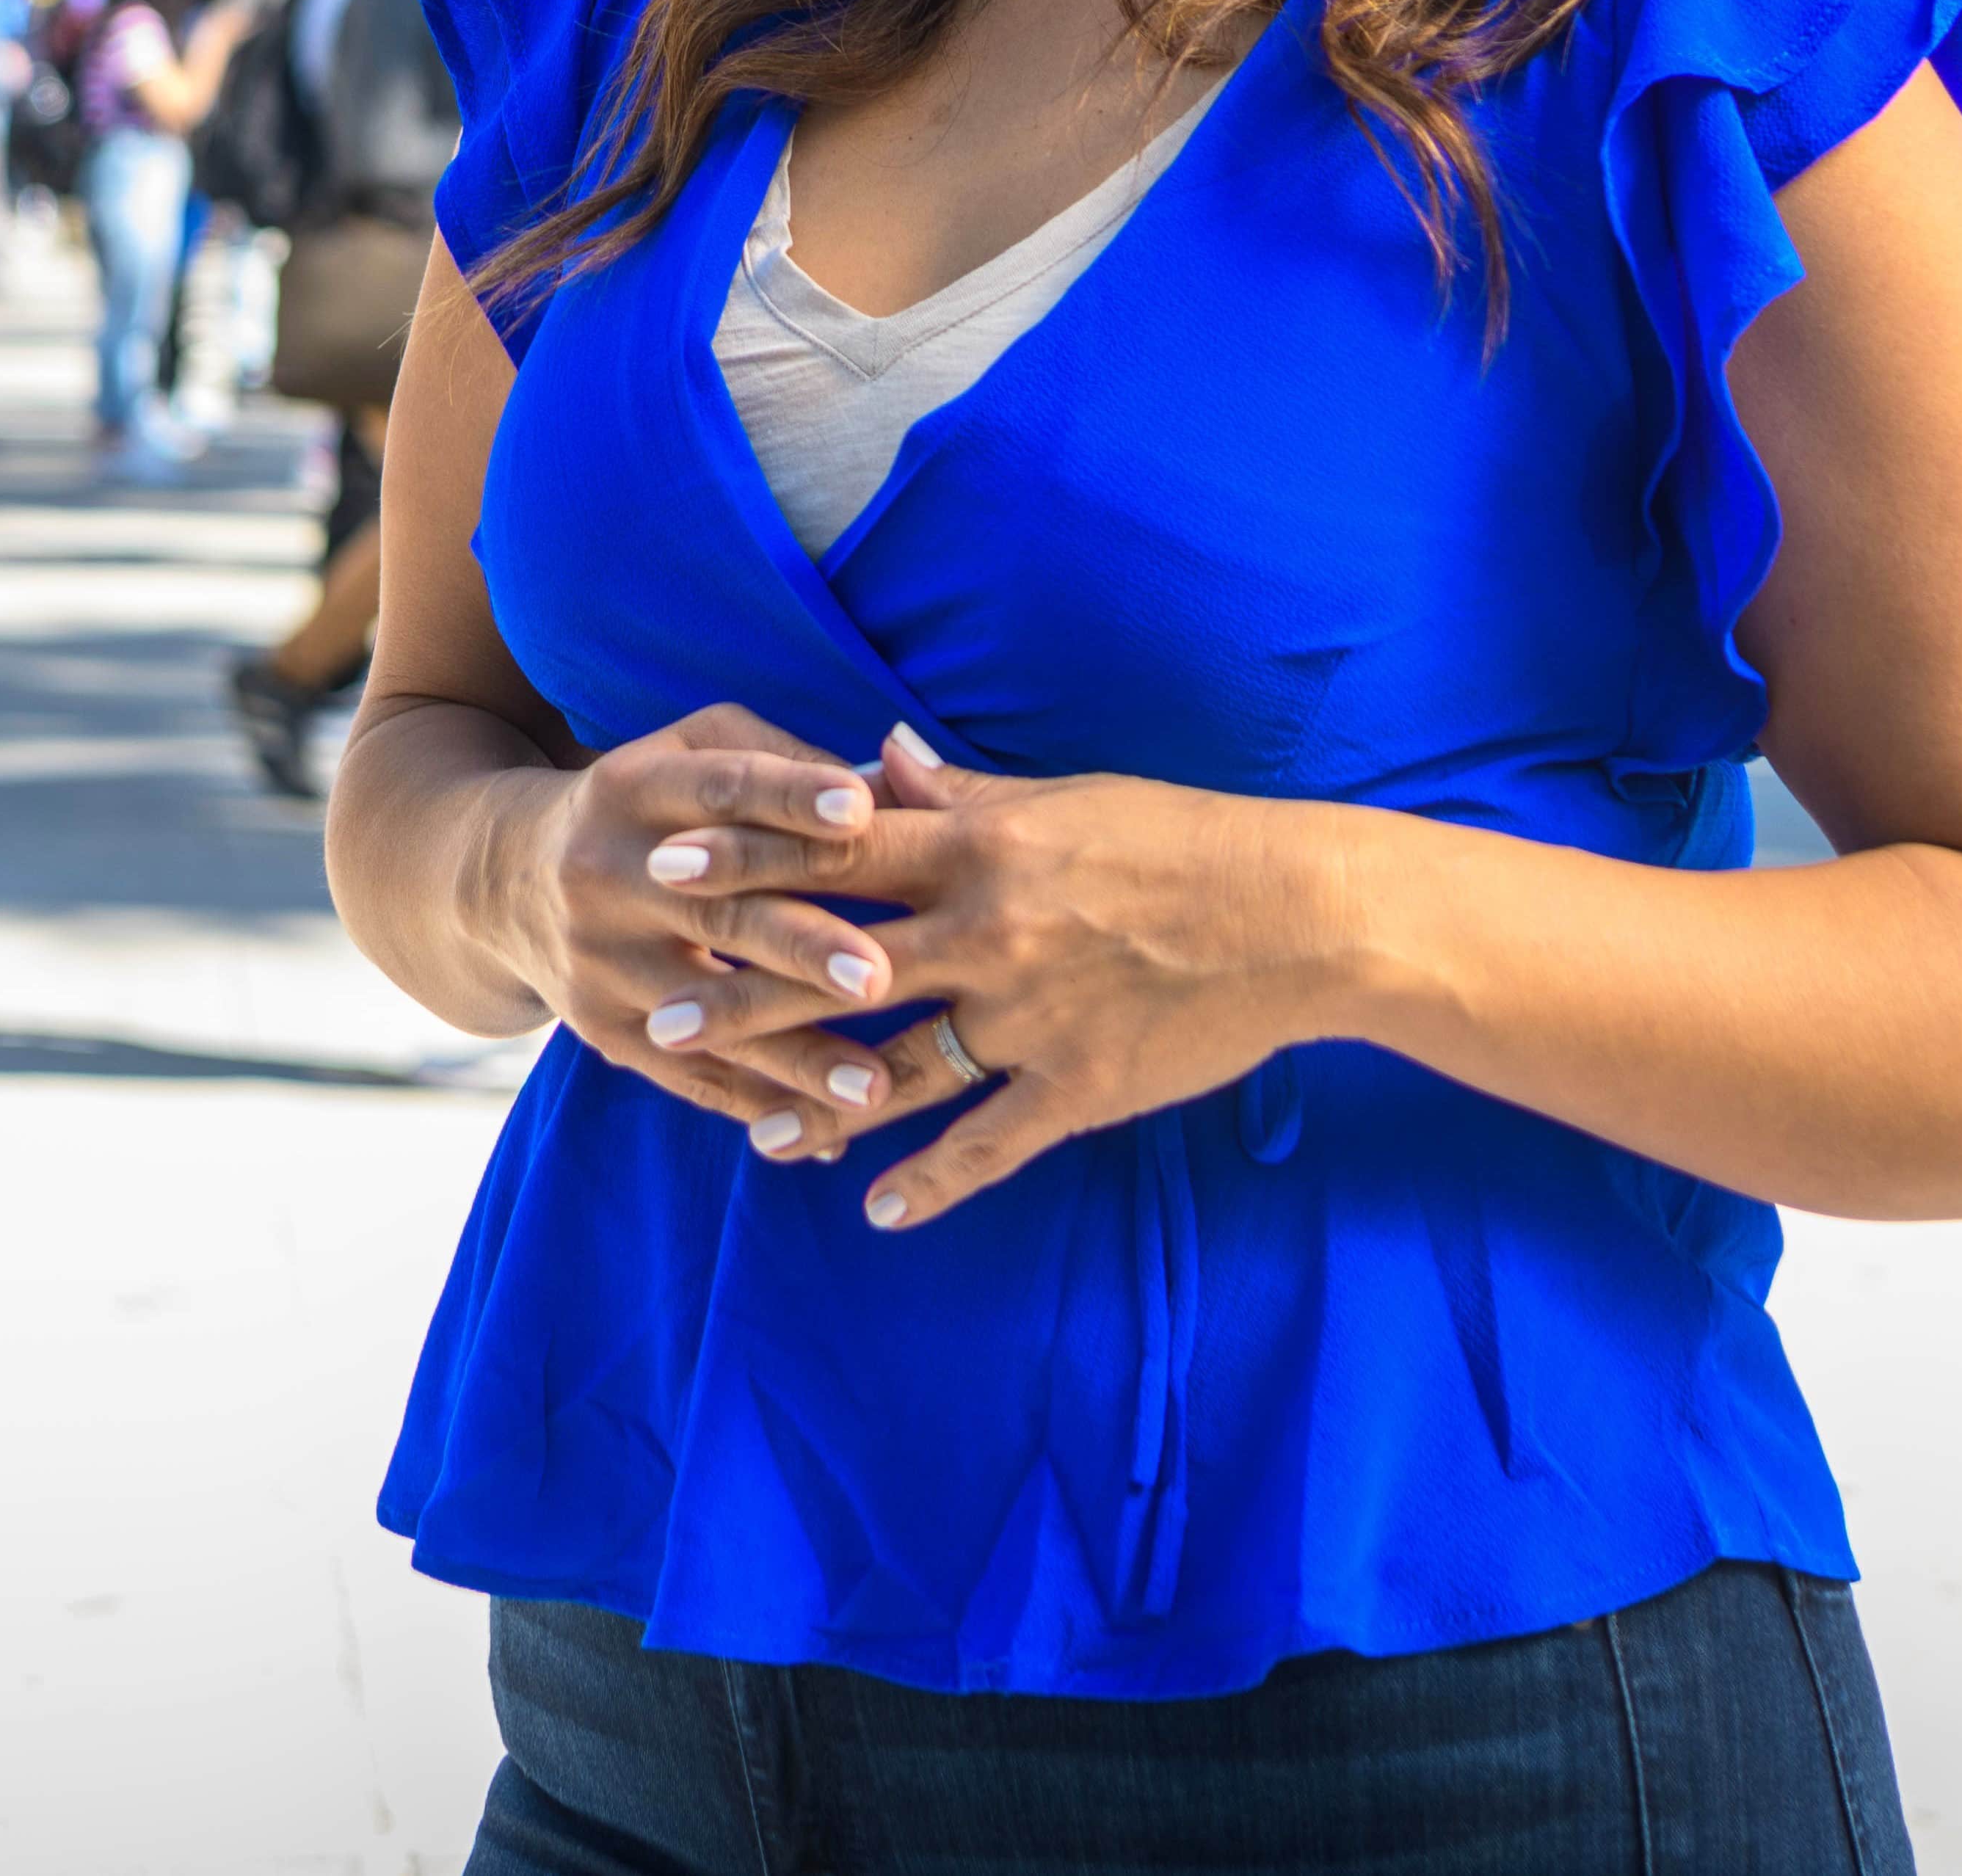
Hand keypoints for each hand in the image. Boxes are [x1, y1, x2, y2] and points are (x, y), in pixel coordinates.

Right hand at [498, 706, 911, 1144]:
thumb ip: (790, 761)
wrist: (510, 879)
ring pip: (709, 1014)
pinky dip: (762, 1106)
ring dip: (795, 1056)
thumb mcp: (695, 752)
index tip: (861, 812)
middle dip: (800, 946)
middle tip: (878, 975)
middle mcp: (606, 872)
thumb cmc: (653, 806)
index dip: (790, 798)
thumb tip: (898, 783)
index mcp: (635, 786)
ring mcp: (598, 959)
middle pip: (717, 911)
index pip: (722, 787)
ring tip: (875, 1089)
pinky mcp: (601, 1028)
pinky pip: (690, 1077)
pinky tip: (831, 1136)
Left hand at [653, 730, 1362, 1229]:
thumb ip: (956, 789)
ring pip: (899, 1069)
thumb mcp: (1062, 798)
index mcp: (982, 847)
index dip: (746, 858)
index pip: (835, 849)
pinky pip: (988, 1143)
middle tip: (662, 1018)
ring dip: (818, 1104)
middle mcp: (991, 932)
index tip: (666, 868)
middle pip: (839, 964)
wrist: (1299, 915)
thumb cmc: (1182, 840)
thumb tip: (872, 752)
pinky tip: (876, 1210)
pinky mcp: (1079, 1087)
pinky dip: (930, 1181)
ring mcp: (1032, 1017)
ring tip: (753, 1134)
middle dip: (745, 992)